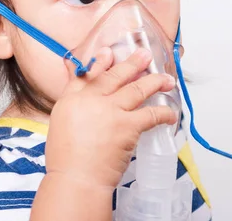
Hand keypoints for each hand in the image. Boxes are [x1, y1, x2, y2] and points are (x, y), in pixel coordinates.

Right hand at [45, 47, 176, 189]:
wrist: (76, 178)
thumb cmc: (66, 160)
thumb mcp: (61, 126)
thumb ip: (73, 109)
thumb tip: (87, 104)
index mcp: (70, 100)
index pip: (86, 75)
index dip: (100, 62)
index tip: (109, 53)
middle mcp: (90, 100)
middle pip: (114, 76)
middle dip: (132, 63)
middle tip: (145, 55)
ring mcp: (110, 111)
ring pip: (136, 89)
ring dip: (154, 82)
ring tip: (166, 80)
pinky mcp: (127, 126)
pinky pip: (150, 114)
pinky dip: (163, 113)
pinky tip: (170, 113)